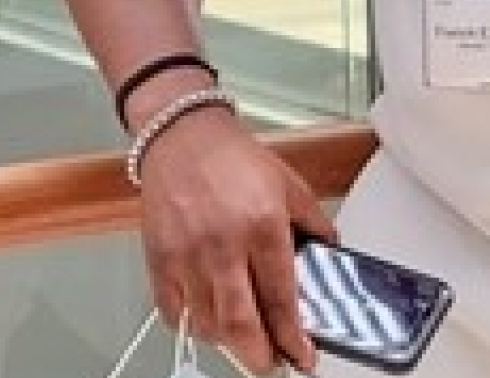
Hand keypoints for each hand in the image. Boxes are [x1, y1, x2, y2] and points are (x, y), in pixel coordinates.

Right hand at [137, 107, 337, 373]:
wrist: (182, 135)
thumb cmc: (231, 157)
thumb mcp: (289, 184)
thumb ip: (313, 223)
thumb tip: (330, 255)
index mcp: (262, 225)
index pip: (282, 299)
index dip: (293, 338)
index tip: (303, 357)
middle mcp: (223, 245)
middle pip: (241, 324)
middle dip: (261, 357)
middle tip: (273, 364)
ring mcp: (187, 256)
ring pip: (208, 325)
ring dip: (230, 343)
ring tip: (246, 340)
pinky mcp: (159, 260)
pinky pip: (174, 313)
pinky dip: (193, 326)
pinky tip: (209, 321)